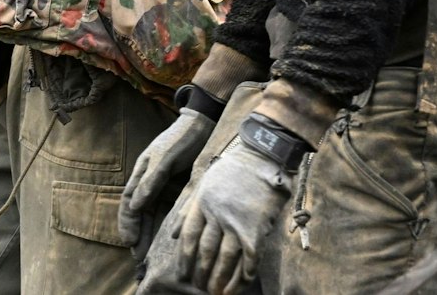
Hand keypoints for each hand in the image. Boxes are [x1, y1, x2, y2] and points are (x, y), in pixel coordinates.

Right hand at [119, 107, 216, 244]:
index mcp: (142, 173)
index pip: (129, 202)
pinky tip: (167, 239)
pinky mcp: (179, 189)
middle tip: (138, 258)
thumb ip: (151, 180)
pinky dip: (166, 225)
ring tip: (148, 255)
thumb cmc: (181, 138)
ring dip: (149, 233)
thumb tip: (135, 206)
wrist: (204, 126)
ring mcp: (164, 186)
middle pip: (140, 213)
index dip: (127, 222)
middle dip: (138, 234)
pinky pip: (169, 211)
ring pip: (153, 214)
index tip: (129, 242)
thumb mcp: (165, 158)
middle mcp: (150, 182)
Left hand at [172, 140, 290, 294]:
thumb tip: (173, 234)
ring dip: (220, 279)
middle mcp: (217, 215)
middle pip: (205, 252)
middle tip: (200, 287)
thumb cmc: (233, 169)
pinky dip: (245, 273)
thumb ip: (188, 209)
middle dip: (202, 273)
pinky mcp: (256, 228)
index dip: (185, 259)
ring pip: (225, 259)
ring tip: (216, 292)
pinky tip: (242, 283)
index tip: (183, 274)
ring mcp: (237, 223)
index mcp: (202, 203)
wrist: (263, 156)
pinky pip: (249, 258)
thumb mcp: (204, 183)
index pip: (188, 237)